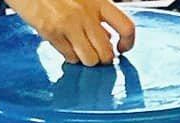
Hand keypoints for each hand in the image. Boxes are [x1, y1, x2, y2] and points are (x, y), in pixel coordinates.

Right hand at [6, 0, 135, 62]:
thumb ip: (97, 15)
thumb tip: (109, 39)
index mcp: (97, 0)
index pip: (126, 26)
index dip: (128, 43)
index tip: (121, 48)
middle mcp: (85, 13)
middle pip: (107, 53)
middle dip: (102, 58)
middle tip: (94, 52)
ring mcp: (68, 23)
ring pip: (91, 60)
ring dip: (86, 59)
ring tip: (78, 49)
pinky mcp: (51, 31)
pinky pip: (70, 57)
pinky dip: (69, 56)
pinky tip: (64, 45)